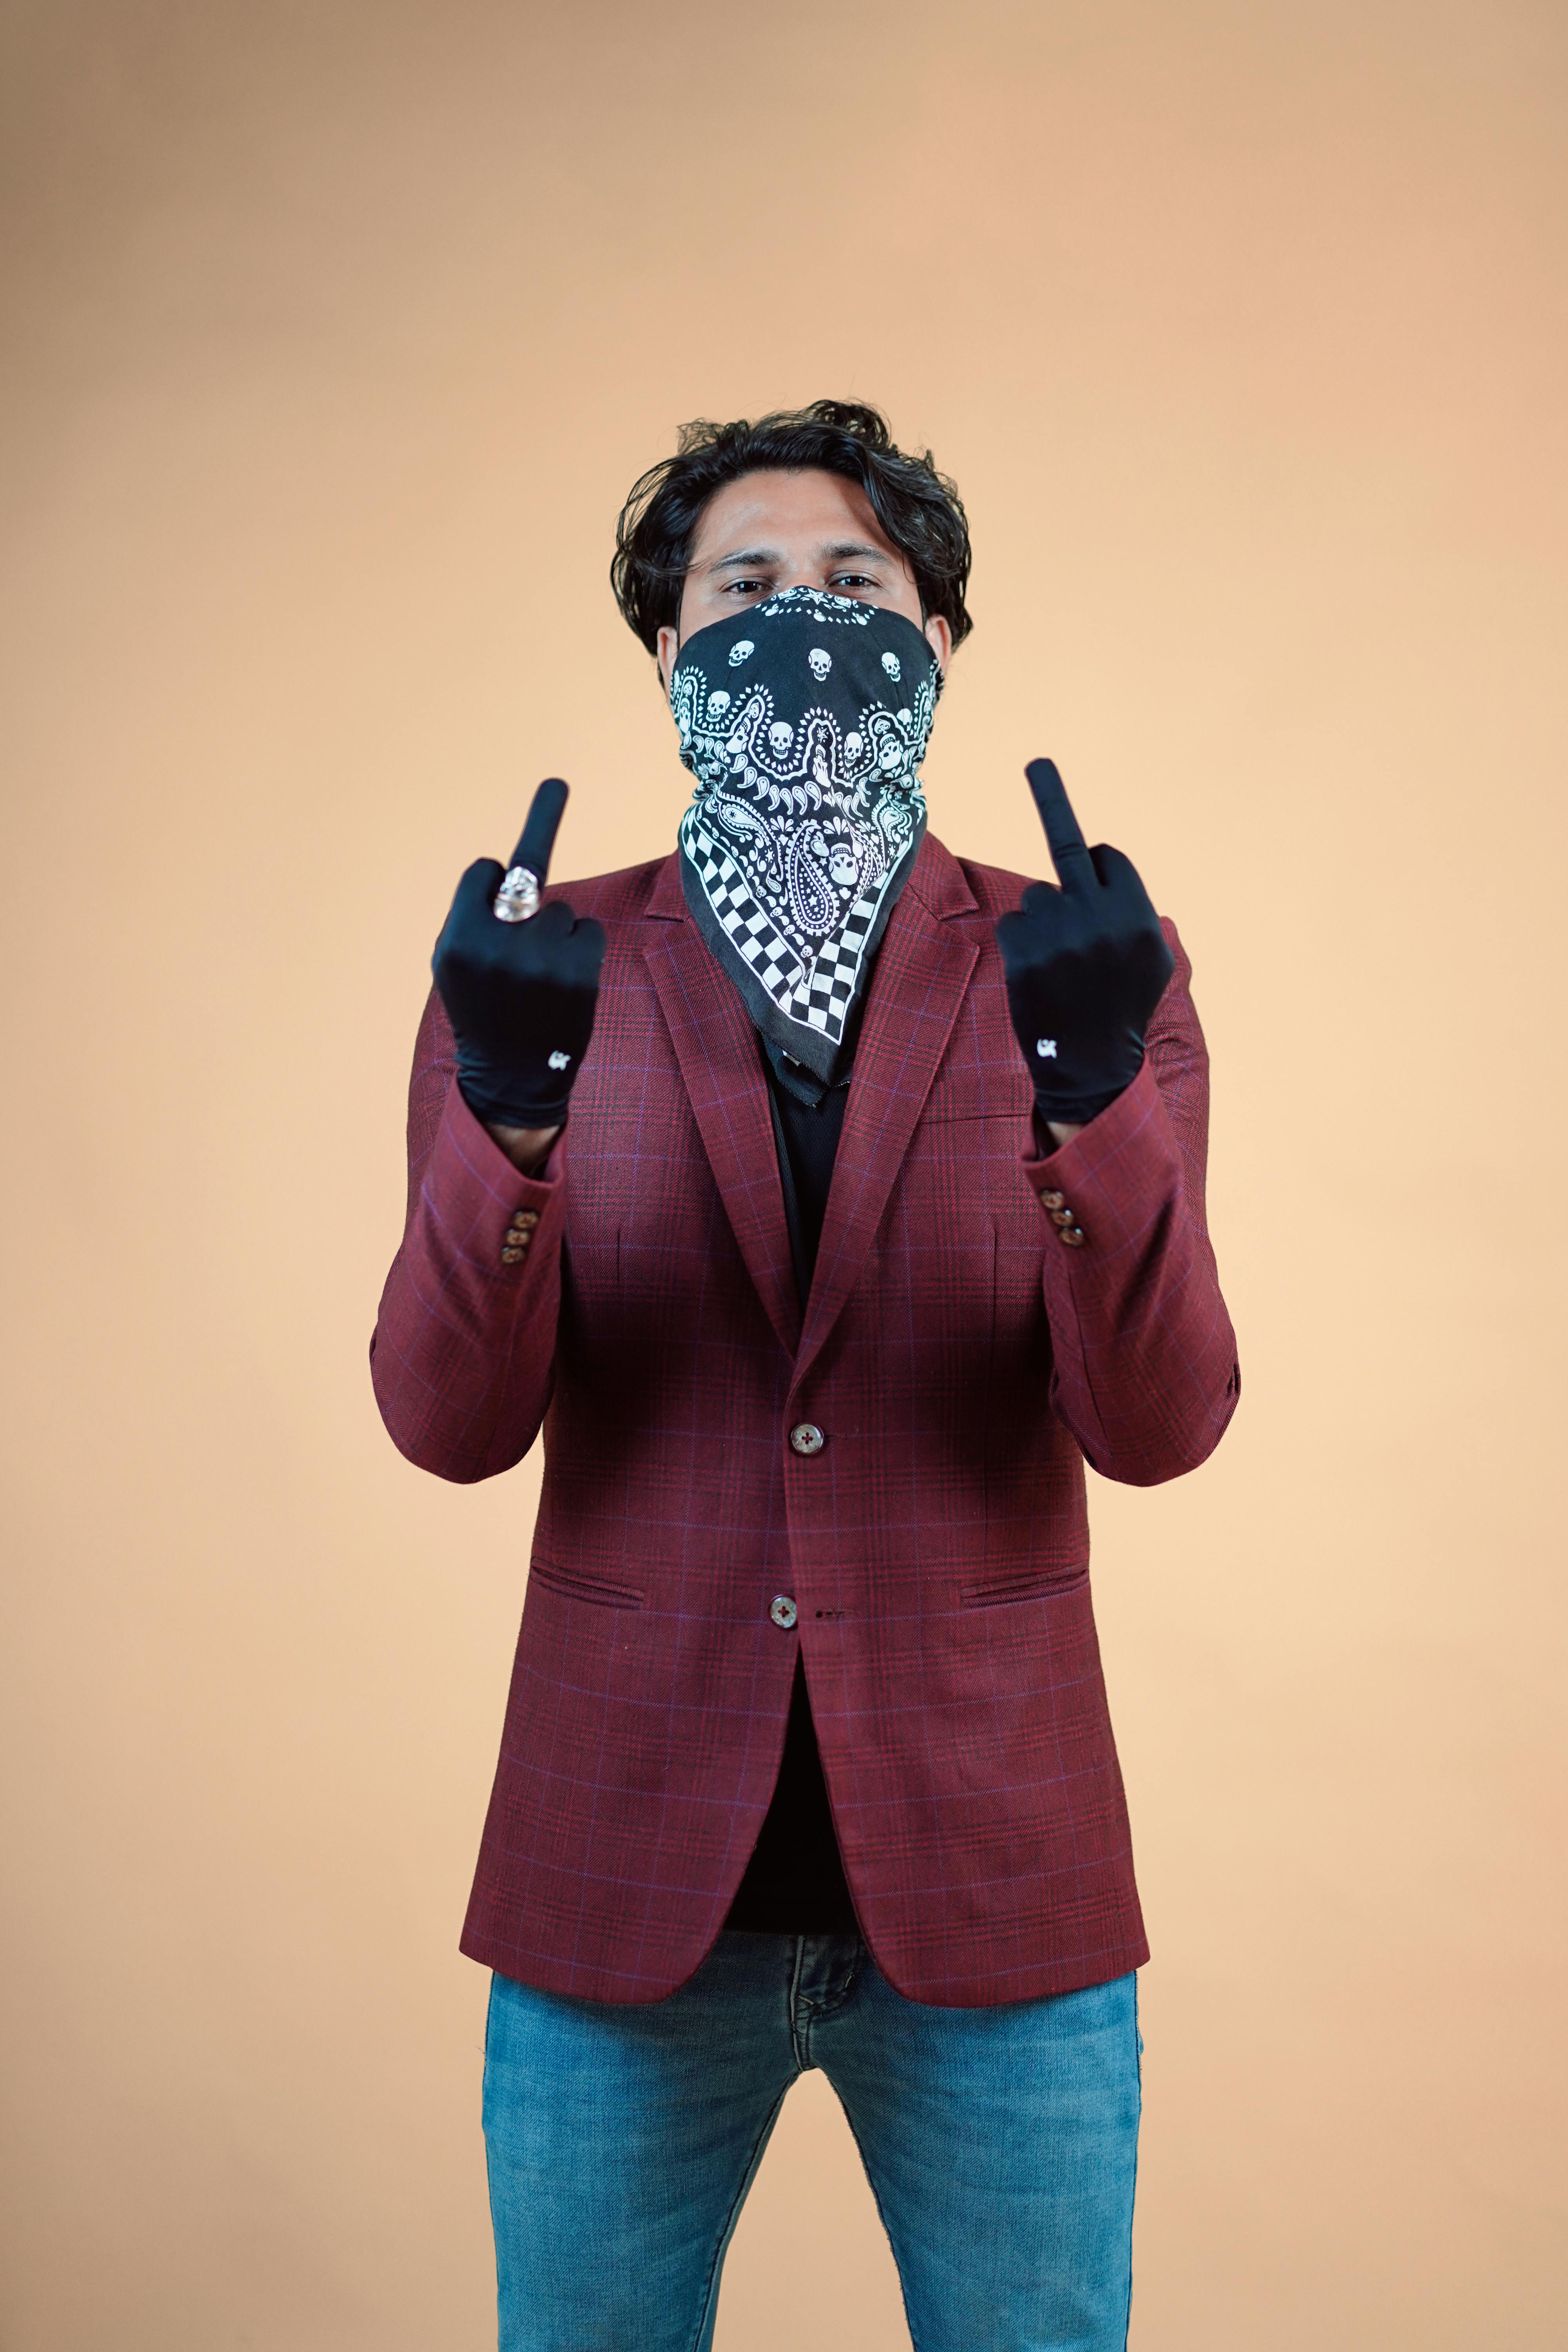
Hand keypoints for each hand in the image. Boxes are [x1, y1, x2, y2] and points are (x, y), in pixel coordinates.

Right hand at [432, 778, 605, 1131]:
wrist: (513, 1077)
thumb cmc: (484, 1012)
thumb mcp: (455, 964)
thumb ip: (472, 915)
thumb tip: (503, 866)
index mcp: (457, 941)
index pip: (485, 872)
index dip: (493, 879)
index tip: (501, 866)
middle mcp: (495, 946)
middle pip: (528, 882)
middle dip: (539, 848)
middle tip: (555, 783)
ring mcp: (539, 958)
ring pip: (561, 911)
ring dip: (555, 935)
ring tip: (542, 980)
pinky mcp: (577, 970)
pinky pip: (587, 930)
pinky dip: (581, 950)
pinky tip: (565, 984)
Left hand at [994, 758, 1174, 1124]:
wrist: (1091, 1063)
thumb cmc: (1122, 1009)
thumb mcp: (1154, 962)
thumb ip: (1140, 914)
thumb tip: (1113, 875)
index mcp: (1137, 914)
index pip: (1107, 857)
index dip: (1099, 871)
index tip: (1089, 863)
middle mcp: (1099, 917)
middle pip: (1069, 850)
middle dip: (1052, 798)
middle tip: (1038, 762)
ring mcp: (1059, 932)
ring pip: (1038, 896)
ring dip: (1044, 921)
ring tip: (1059, 966)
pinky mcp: (1023, 951)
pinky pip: (1014, 923)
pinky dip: (1021, 943)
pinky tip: (1037, 975)